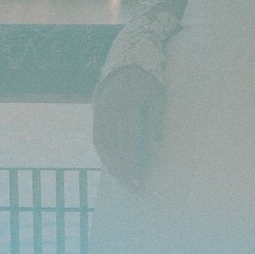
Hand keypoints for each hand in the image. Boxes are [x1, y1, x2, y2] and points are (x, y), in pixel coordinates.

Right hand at [92, 65, 165, 183]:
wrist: (124, 67)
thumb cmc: (147, 84)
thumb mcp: (158, 98)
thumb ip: (155, 122)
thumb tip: (154, 149)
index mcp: (126, 106)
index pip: (128, 141)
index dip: (132, 163)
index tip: (138, 180)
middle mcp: (110, 111)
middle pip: (114, 147)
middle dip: (123, 169)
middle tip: (133, 187)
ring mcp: (100, 113)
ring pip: (103, 145)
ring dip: (112, 165)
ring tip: (122, 181)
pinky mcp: (96, 116)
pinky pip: (98, 139)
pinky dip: (104, 155)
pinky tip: (112, 166)